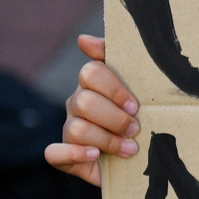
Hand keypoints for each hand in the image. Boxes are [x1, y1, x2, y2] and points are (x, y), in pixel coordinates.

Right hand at [43, 35, 139, 187]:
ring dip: (107, 140)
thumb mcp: (142, 88)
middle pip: (84, 102)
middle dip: (114, 118)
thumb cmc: (144, 118)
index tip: (135, 105)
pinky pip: (53, 153)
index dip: (114, 89)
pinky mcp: (64, 157)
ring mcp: (69, 130)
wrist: (144, 160)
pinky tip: (95, 154)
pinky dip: (74, 154)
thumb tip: (82, 39)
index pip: (91, 72)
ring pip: (77, 129)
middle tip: (134, 129)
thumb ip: (121, 58)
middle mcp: (77, 104)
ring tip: (130, 149)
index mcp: (94, 84)